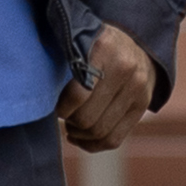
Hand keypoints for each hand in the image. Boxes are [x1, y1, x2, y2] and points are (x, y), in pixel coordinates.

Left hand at [57, 22, 156, 155]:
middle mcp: (125, 68)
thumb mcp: (79, 41)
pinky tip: (80, 138)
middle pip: (88, 118)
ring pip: (100, 131)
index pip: (78, 94)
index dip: (62, 108)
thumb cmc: (94, 45)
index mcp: (104, 48)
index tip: (56, 106)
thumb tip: (42, 94)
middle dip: (70, 122)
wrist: (135, 42)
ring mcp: (137, 88)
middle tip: (63, 116)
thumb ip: (64, 61)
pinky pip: (114, 139)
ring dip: (79, 134)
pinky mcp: (143, 105)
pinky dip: (92, 145)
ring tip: (71, 125)